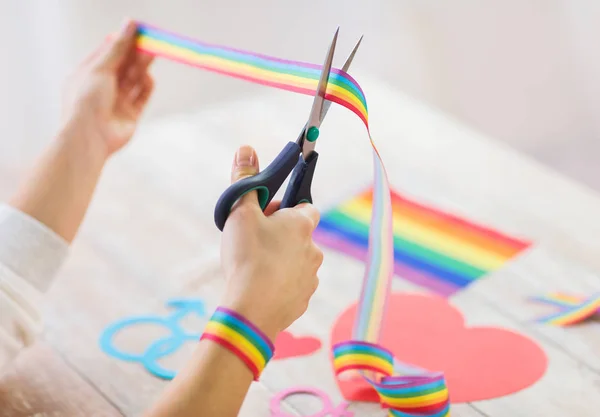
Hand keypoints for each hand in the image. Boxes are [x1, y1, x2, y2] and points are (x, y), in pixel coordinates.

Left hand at [61, 20, 154, 156]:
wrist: (90, 137)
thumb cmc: (86, 101)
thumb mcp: (100, 68)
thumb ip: (118, 47)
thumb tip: (129, 24)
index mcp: (88, 74)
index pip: (107, 53)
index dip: (122, 42)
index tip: (137, 31)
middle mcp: (102, 88)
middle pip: (123, 66)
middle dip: (135, 54)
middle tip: (149, 42)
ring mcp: (116, 102)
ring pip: (133, 80)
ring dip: (142, 67)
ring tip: (152, 54)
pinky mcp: (130, 115)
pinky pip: (141, 98)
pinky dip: (146, 87)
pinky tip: (149, 79)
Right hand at [220, 145, 323, 340]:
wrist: (251, 311)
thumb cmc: (247, 257)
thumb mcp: (241, 212)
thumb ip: (245, 180)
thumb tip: (246, 148)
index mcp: (302, 224)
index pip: (305, 206)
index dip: (286, 207)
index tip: (267, 214)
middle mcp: (313, 249)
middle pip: (300, 234)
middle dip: (280, 234)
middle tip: (254, 239)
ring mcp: (310, 276)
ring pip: (297, 261)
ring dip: (280, 259)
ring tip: (254, 266)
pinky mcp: (303, 300)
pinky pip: (293, 285)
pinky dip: (280, 283)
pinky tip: (260, 287)